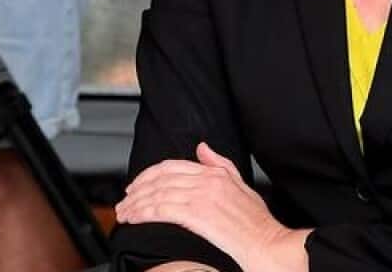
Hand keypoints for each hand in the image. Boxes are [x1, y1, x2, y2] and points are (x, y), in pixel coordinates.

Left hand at [115, 142, 302, 271]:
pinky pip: (161, 210)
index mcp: (216, 172)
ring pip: (157, 194)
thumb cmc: (256, 221)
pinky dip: (143, 213)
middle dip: (136, 190)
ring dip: (135, 204)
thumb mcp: (241, 184)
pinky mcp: (197, 215)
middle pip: (160, 179)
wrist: (266, 242)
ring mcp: (202, 197)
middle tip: (125, 201)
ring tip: (124, 213)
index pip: (172, 166)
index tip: (137, 186)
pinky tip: (134, 218)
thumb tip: (202, 148)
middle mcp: (208, 180)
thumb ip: (220, 164)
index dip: (148, 175)